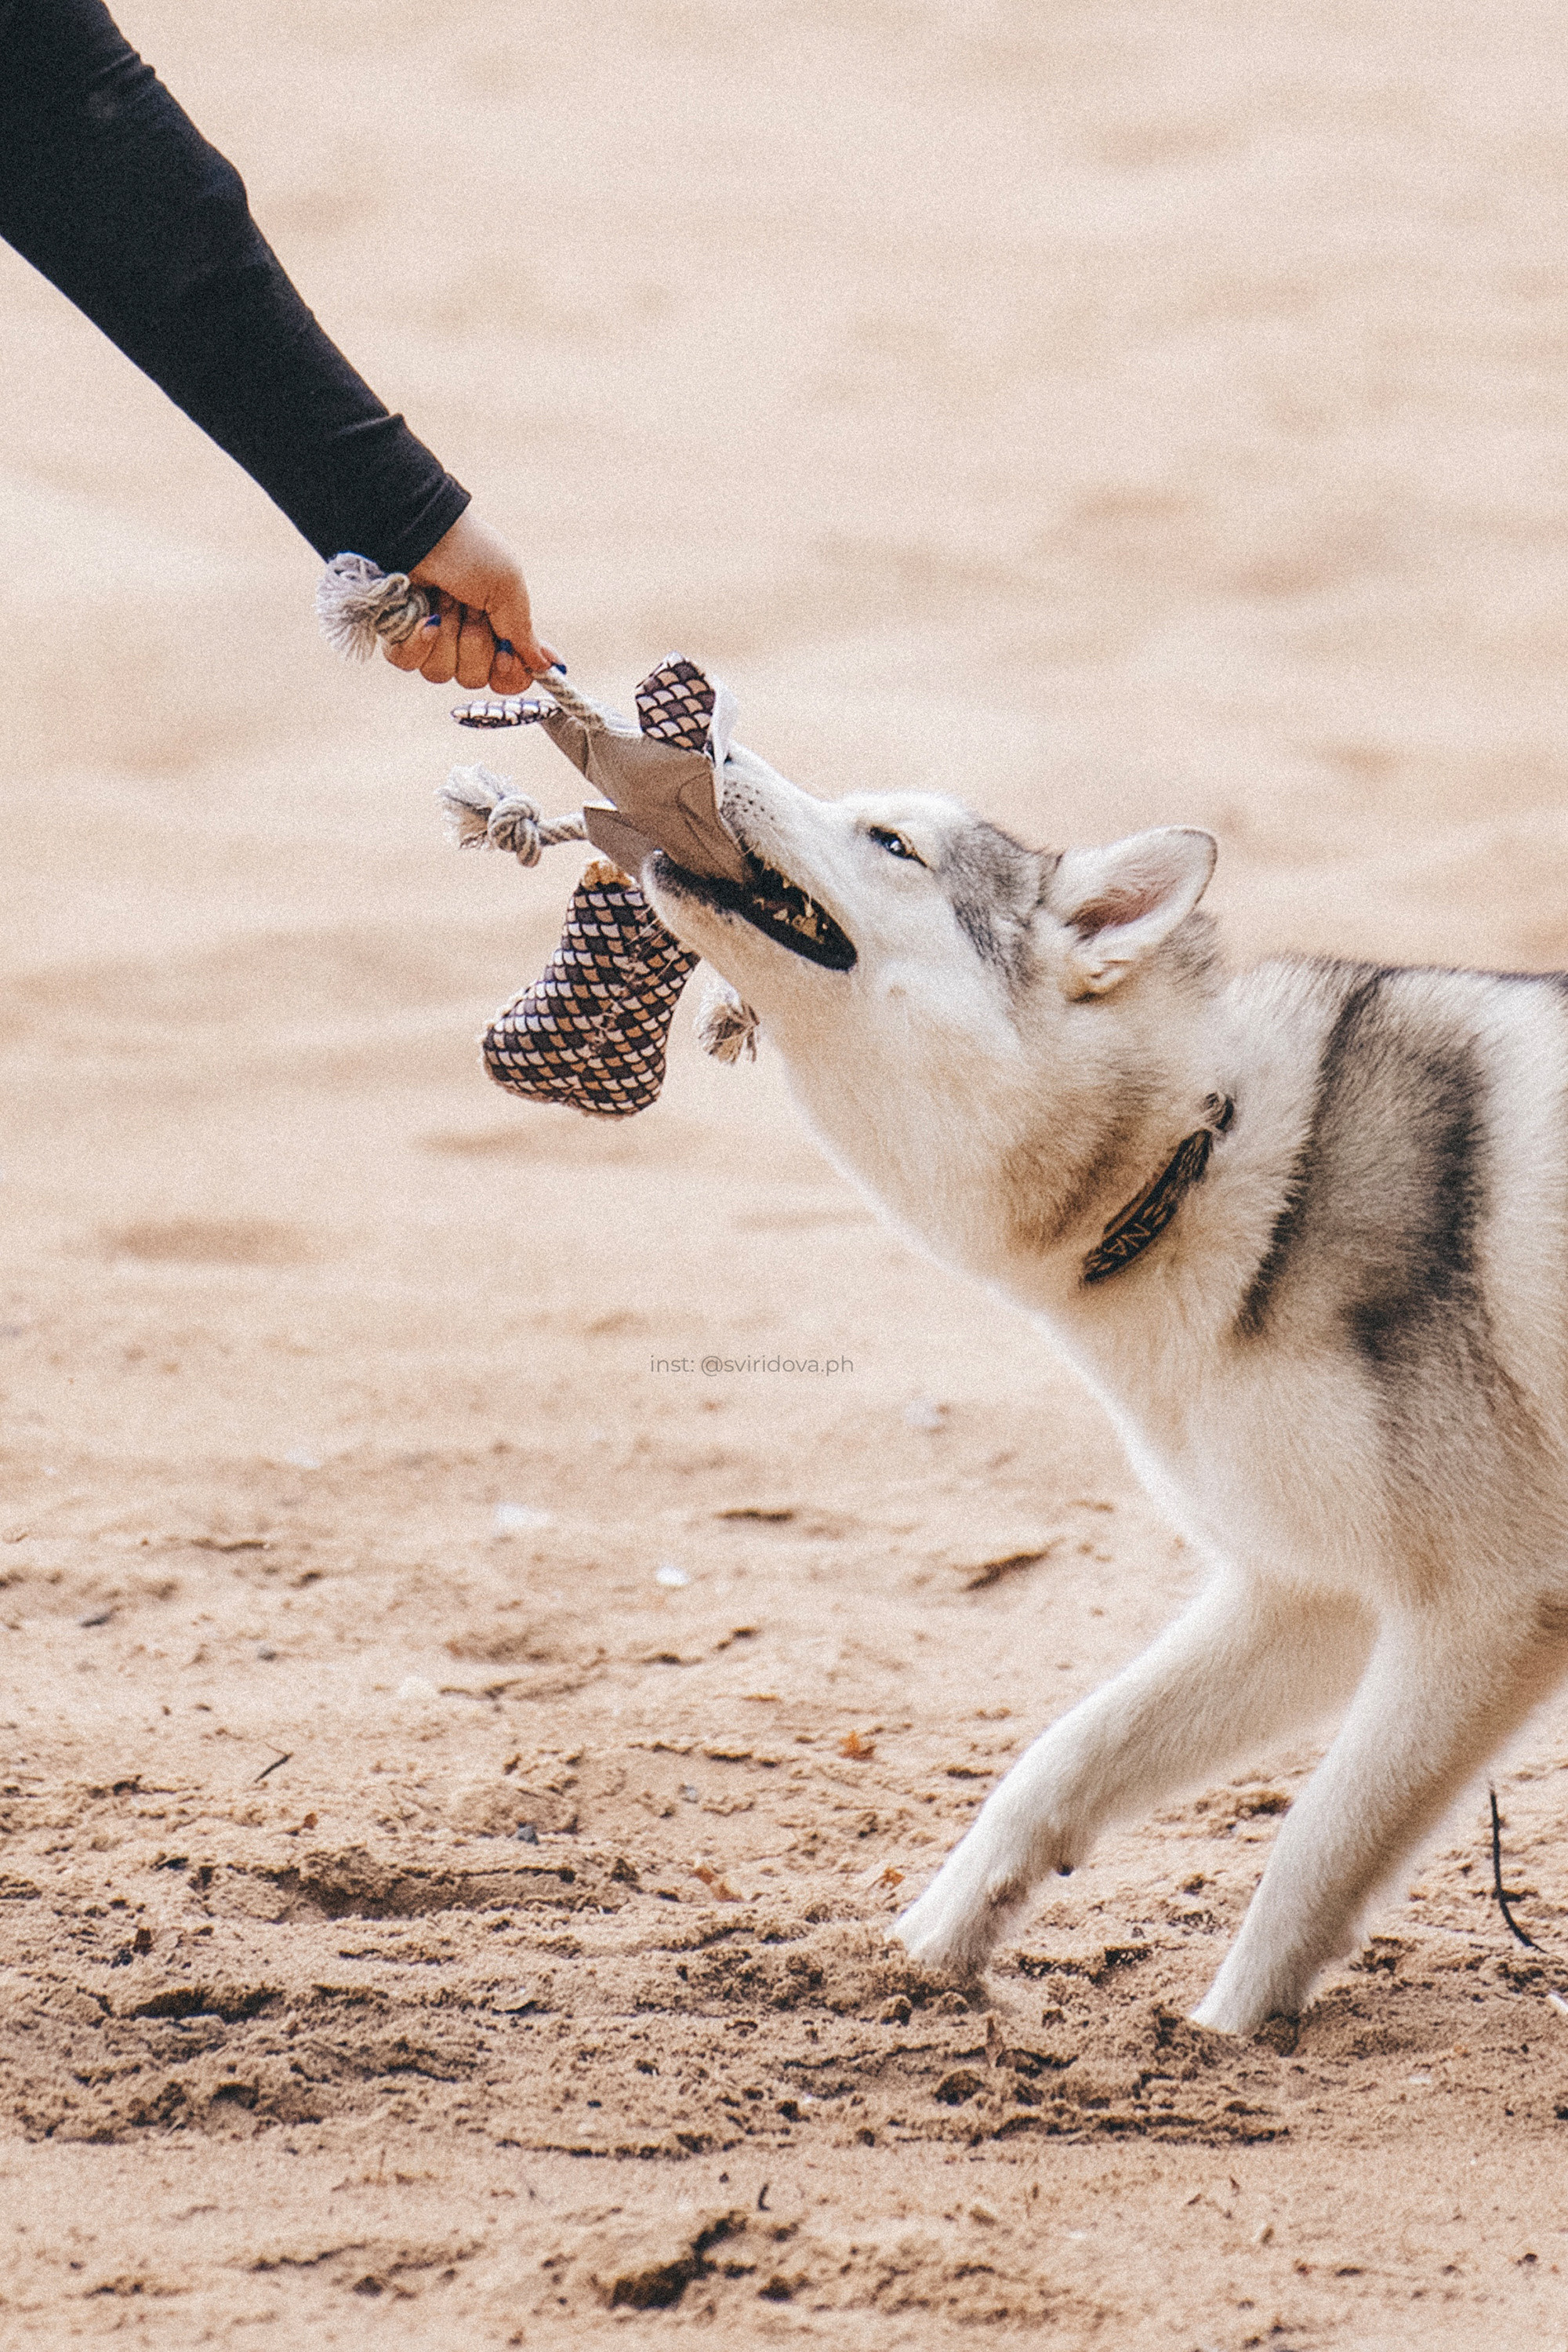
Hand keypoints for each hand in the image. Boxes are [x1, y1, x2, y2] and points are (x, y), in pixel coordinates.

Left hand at [382, 509, 561, 691]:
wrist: (426, 531)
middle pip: (474, 679)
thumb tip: (548, 666)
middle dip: (474, 644)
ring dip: (447, 636)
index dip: (508, 674)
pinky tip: (425, 619)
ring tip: (445, 602)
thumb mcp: (509, 588)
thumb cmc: (472, 552)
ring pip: (441, 674)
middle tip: (471, 610)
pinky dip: (418, 643)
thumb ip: (524, 633)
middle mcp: (465, 641)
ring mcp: (431, 641)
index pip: (507, 679)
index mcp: (497, 631)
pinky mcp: (400, 637)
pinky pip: (409, 663)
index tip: (505, 654)